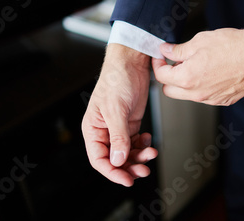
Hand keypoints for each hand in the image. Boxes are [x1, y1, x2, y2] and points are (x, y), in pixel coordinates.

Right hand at [81, 44, 157, 186]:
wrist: (132, 63)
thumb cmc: (116, 79)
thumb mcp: (116, 110)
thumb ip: (118, 137)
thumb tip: (117, 160)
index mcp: (93, 128)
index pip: (99, 159)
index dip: (112, 172)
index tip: (127, 180)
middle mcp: (104, 131)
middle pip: (115, 159)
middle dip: (129, 166)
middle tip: (144, 170)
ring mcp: (118, 128)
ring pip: (127, 153)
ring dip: (139, 156)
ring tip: (151, 152)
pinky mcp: (130, 123)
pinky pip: (136, 142)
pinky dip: (143, 145)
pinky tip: (148, 139)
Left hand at [151, 28, 243, 105]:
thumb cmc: (233, 46)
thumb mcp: (199, 41)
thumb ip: (178, 50)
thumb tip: (166, 51)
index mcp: (187, 78)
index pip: (161, 76)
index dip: (158, 63)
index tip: (161, 56)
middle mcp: (198, 93)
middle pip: (169, 91)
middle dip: (168, 77)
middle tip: (176, 62)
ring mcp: (211, 99)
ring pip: (187, 95)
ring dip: (185, 83)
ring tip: (196, 65)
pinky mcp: (224, 100)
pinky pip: (205, 97)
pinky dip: (202, 87)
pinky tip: (210, 72)